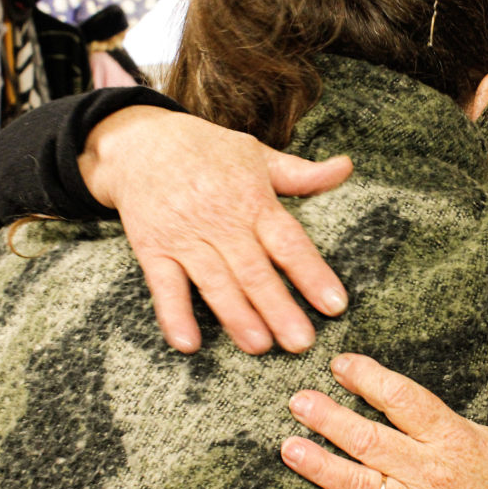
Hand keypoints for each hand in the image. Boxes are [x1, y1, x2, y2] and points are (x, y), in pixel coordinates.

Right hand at [78, 105, 352, 353]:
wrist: (140, 141)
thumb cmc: (208, 151)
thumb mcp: (258, 156)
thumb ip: (302, 174)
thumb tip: (347, 167)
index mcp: (253, 200)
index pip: (289, 242)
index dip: (312, 274)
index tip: (335, 305)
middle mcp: (221, 221)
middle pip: (255, 271)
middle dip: (279, 309)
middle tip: (302, 343)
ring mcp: (185, 236)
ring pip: (215, 282)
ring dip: (237, 317)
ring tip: (260, 346)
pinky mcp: (152, 249)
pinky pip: (164, 286)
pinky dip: (174, 315)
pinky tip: (189, 343)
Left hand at [281, 335, 487, 488]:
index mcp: (457, 440)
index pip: (402, 400)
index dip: (368, 379)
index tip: (342, 365)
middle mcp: (431, 475)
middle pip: (368, 440)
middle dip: (328, 418)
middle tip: (298, 401)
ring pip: (358, 486)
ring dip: (320, 465)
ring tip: (289, 447)